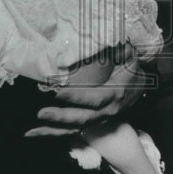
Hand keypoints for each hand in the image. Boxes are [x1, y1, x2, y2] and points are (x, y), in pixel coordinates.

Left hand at [23, 57, 152, 137]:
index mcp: (115, 93)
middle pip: (82, 118)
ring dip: (53, 131)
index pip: (95, 99)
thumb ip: (116, 49)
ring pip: (75, 129)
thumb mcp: (128, 54)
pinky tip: (36, 133)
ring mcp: (98, 119)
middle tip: (41, 113)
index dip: (77, 97)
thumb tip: (101, 40)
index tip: (58, 92)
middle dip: (60, 118)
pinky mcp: (91, 122)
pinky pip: (72, 131)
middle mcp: (107, 111)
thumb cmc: (131, 65)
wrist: (141, 85)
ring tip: (31, 131)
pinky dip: (54, 133)